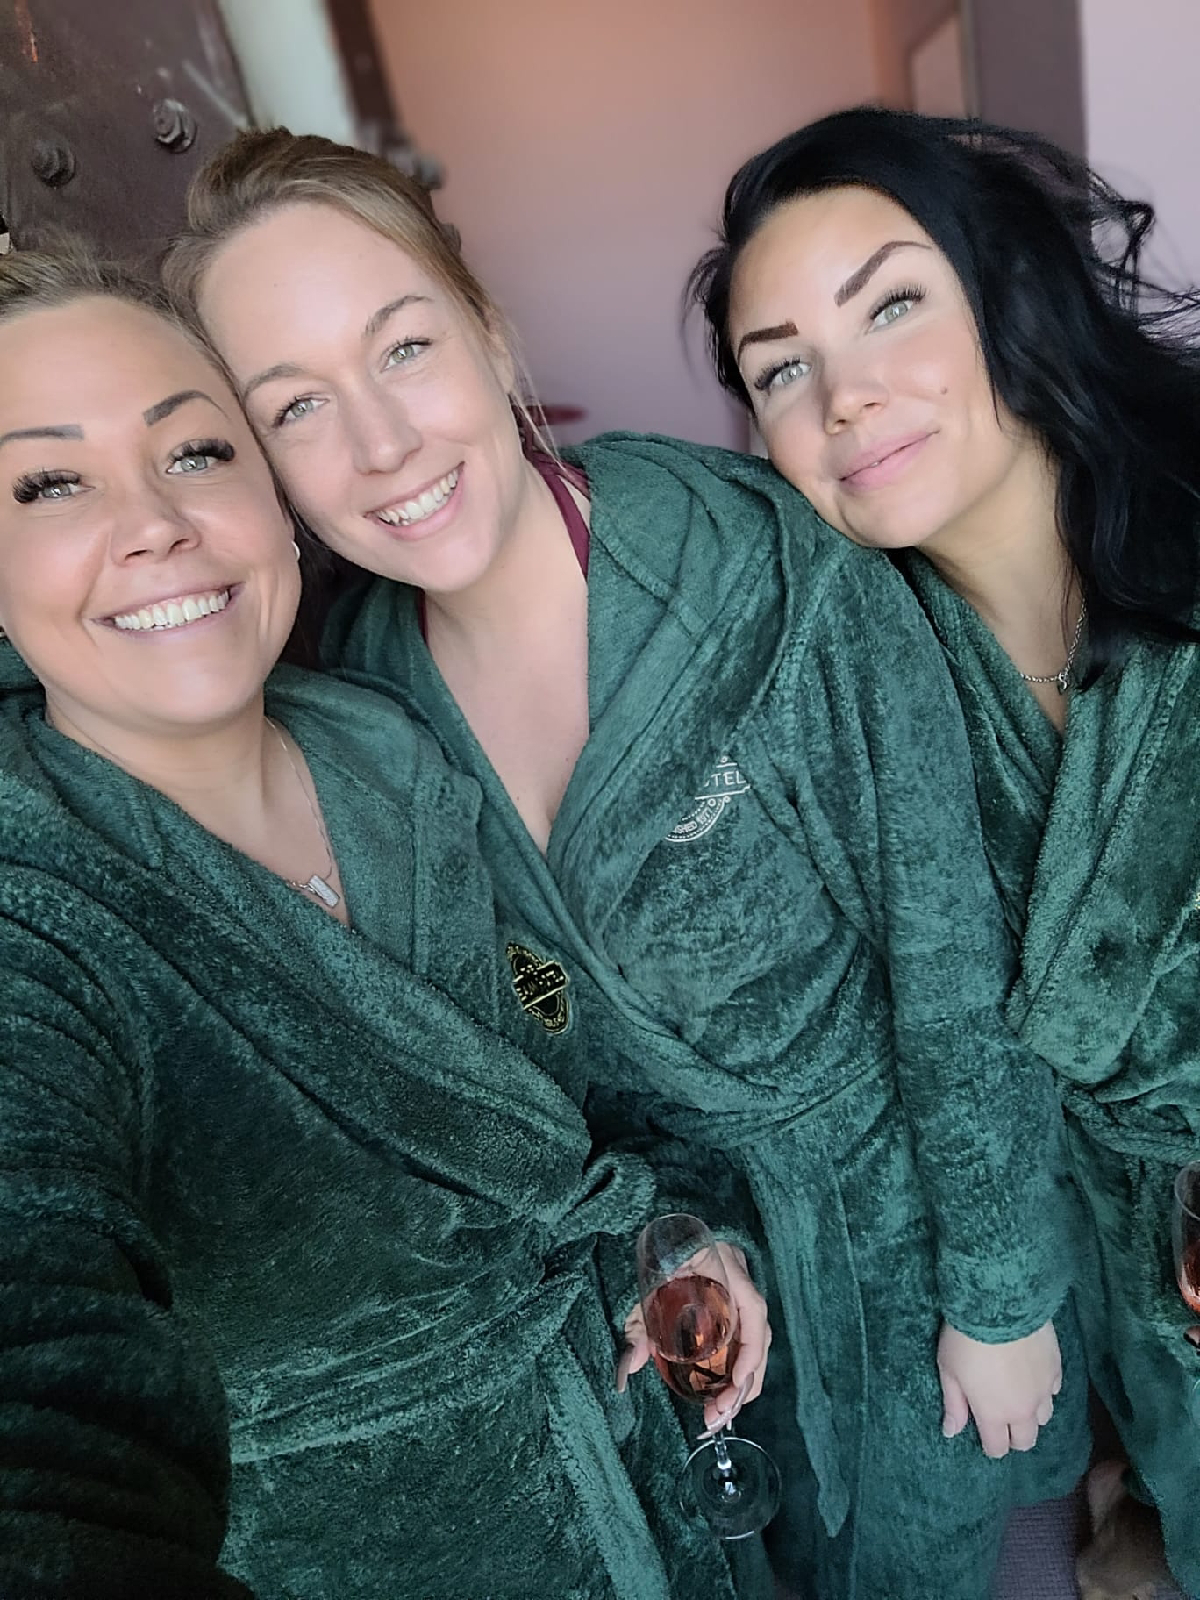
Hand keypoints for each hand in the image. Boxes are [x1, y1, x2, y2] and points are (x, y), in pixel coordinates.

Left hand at [617, 1243, 771, 1432]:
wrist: (666, 1234)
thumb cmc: (659, 1257)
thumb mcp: (647, 1290)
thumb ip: (637, 1327)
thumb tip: (625, 1372)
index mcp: (726, 1266)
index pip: (753, 1307)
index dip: (750, 1348)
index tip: (736, 1381)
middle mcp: (742, 1281)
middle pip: (758, 1337)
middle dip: (743, 1383)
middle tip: (719, 1415)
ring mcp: (743, 1295)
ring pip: (755, 1346)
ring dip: (741, 1385)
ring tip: (720, 1415)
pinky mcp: (737, 1309)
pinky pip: (746, 1343)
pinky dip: (737, 1372)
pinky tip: (723, 1396)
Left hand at [937, 1319, 1061, 1458]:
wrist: (1000, 1306)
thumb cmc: (966, 1339)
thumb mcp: (949, 1371)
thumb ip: (954, 1405)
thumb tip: (951, 1432)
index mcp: (994, 1414)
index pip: (997, 1448)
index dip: (990, 1446)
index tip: (984, 1435)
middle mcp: (1023, 1409)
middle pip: (1026, 1440)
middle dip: (1014, 1436)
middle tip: (1002, 1419)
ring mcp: (1044, 1390)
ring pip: (1045, 1417)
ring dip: (1032, 1413)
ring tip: (1018, 1396)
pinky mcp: (1057, 1368)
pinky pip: (1054, 1390)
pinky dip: (1044, 1389)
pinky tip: (1033, 1375)